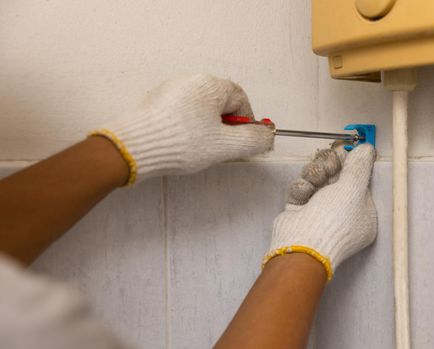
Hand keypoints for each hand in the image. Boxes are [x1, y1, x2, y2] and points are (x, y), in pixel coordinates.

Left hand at [91, 74, 274, 184]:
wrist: (134, 148)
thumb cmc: (180, 143)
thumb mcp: (226, 146)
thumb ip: (253, 140)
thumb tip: (266, 136)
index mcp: (210, 85)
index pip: (240, 100)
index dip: (247, 122)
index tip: (244, 141)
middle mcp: (190, 81)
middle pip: (220, 103)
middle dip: (225, 127)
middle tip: (221, 148)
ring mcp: (170, 90)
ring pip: (200, 109)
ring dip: (206, 128)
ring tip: (198, 149)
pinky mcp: (156, 103)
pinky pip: (181, 113)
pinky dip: (187, 128)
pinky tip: (181, 144)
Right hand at [263, 143, 377, 279]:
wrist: (301, 244)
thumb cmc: (333, 222)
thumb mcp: (352, 188)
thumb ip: (359, 165)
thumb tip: (367, 148)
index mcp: (363, 213)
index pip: (358, 179)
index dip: (350, 163)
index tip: (344, 150)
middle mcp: (342, 213)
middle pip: (336, 176)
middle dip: (329, 166)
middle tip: (328, 165)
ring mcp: (320, 212)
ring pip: (317, 179)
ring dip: (314, 175)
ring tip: (314, 181)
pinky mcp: (300, 211)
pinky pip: (302, 188)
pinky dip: (301, 188)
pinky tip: (303, 193)